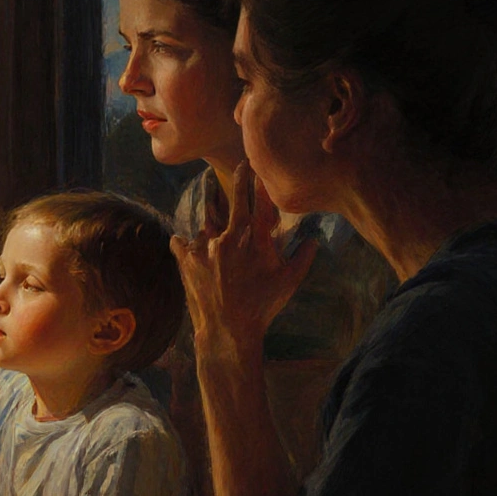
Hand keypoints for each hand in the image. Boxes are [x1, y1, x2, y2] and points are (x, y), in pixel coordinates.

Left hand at [170, 161, 317, 369]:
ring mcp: (205, 247)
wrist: (228, 330)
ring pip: (208, 226)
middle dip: (239, 181)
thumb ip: (303, 258)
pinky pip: (182, 241)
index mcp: (255, 241)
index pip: (259, 203)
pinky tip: (189, 248)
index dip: (259, 183)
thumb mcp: (288, 283)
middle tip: (241, 165)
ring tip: (212, 230)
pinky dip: (186, 244)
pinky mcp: (186, 259)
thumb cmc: (262, 306)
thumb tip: (314, 240)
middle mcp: (230, 238)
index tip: (258, 165)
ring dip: (212, 228)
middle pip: (234, 202)